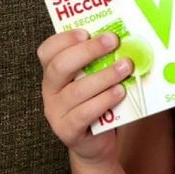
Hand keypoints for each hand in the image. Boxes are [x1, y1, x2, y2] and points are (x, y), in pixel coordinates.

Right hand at [37, 29, 132, 162]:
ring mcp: (56, 112)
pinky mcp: (67, 131)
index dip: (64, 39)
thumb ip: (101, 60)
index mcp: (53, 72)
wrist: (96, 140)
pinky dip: (104, 101)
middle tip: (113, 41)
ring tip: (125, 67)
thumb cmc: (97, 100)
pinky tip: (119, 92)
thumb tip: (126, 37)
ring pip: (76, 91)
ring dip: (104, 76)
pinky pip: (83, 114)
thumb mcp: (95, 77)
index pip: (47, 51)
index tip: (86, 32)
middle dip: (88, 51)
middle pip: (60, 66)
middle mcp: (50, 90)